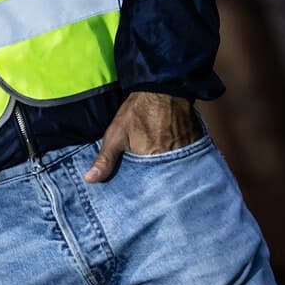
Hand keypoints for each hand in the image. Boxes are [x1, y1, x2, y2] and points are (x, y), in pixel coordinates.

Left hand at [85, 92, 201, 182]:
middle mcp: (169, 162)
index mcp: (149, 161)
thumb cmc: (138, 111)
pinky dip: (182, 165)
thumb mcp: (116, 133)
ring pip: (174, 174)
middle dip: (155, 186)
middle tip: (147, 183)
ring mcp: (184, 155)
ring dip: (169, 176)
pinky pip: (188, 163)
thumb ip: (105, 159)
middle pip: (162, 183)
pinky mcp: (194, 148)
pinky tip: (175, 162)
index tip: (135, 196)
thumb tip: (90, 180)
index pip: (146, 188)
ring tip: (160, 173)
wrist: (162, 89)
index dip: (140, 191)